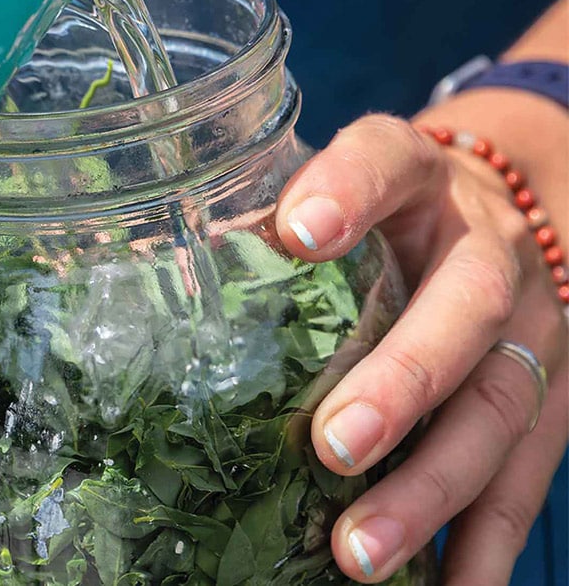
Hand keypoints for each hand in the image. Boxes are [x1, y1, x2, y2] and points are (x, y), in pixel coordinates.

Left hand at [275, 93, 566, 583]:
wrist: (502, 212)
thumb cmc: (391, 211)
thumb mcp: (344, 189)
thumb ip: (277, 218)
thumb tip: (176, 271)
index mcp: (420, 179)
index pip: (388, 161)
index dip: (349, 190)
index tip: (297, 233)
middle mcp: (488, 249)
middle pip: (463, 310)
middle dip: (402, 383)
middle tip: (333, 446)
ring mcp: (532, 326)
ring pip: (499, 407)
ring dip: (432, 489)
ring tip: (359, 552)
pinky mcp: (553, 397)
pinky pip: (527, 474)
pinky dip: (487, 544)